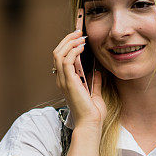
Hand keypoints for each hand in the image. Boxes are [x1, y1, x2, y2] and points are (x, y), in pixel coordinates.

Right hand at [53, 9, 105, 127]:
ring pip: (59, 54)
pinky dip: (73, 51)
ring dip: (69, 42)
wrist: (91, 123)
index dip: (68, 45)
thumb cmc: (92, 113)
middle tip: (79, 32)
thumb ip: (95, 82)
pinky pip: (67, 61)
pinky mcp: (69, 82)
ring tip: (80, 36)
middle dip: (67, 40)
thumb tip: (98, 71)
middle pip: (57, 53)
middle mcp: (62, 80)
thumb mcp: (95, 93)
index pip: (61, 58)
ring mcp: (64, 81)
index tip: (79, 37)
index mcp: (66, 82)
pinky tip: (82, 47)